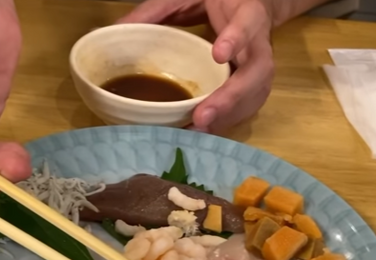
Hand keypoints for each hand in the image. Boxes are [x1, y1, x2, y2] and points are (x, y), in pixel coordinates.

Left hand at [118, 0, 274, 133]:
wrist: (251, 4)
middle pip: (258, 72)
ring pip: (256, 94)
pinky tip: (204, 130)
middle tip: (202, 117)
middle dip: (232, 97)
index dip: (236, 39)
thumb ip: (156, 10)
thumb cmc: (218, 0)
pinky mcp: (255, 84)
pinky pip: (248, 105)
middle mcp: (260, 42)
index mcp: (247, 13)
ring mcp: (260, 65)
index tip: (218, 54)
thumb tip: (115, 29)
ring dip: (229, 116)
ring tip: (199, 130)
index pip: (248, 24)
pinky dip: (228, 120)